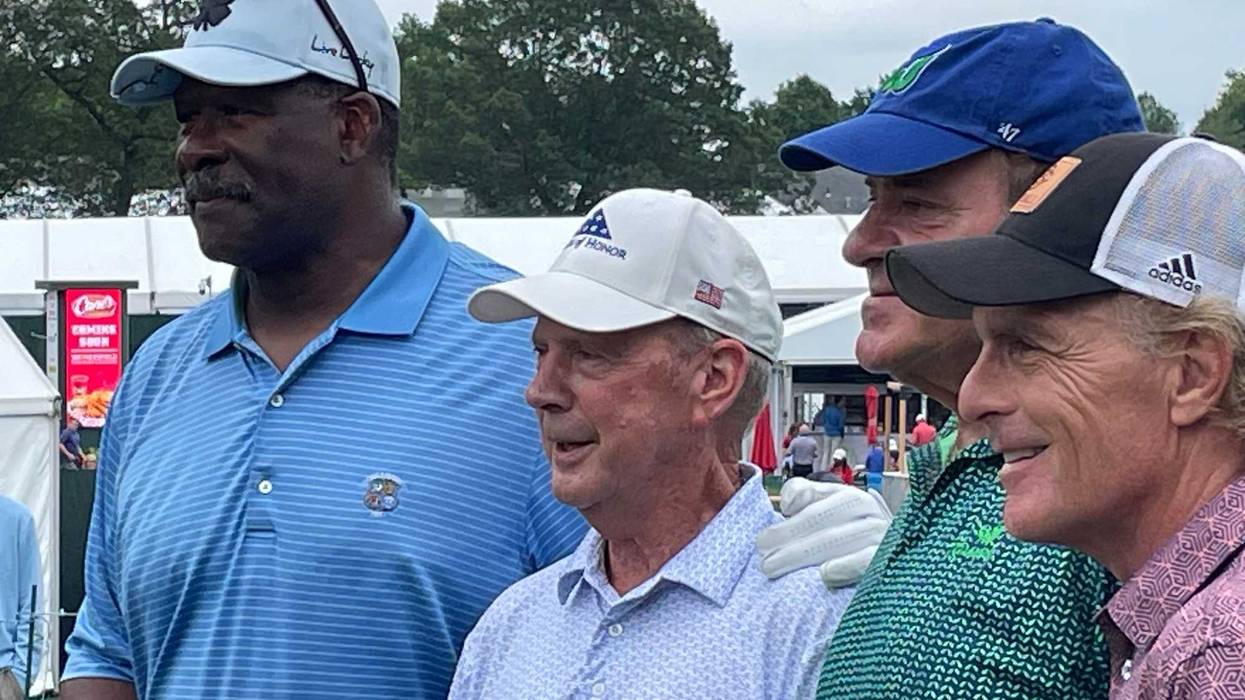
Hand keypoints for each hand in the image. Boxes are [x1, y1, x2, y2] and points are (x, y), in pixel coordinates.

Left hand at [756, 478, 892, 588]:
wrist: (903, 571)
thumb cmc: (849, 546)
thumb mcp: (827, 522)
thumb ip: (805, 502)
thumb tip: (790, 504)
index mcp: (845, 496)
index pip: (810, 493)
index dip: (791, 500)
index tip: (772, 520)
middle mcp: (865, 508)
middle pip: (818, 517)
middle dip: (786, 534)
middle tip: (762, 553)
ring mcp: (880, 532)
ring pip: (836, 538)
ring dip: (801, 553)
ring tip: (773, 566)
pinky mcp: (891, 559)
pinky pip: (868, 560)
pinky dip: (847, 565)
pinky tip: (825, 574)